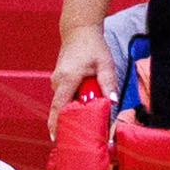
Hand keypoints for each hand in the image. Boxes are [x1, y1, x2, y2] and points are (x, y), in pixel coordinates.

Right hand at [48, 22, 116, 136]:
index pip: (58, 107)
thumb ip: (108, 82)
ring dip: (73, 112)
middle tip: (80, 138)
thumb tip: (113, 101)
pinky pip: (64, 98)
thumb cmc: (92, 46)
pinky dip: (73, 104)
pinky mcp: (59, 81)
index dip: (56, 124)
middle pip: (61, 109)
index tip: (56, 139)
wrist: (79, 31)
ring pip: (63, 104)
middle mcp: (58, 82)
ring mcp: (56, 81)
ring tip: (86, 124)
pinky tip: (83, 108)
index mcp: (67, 79)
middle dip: (69, 123)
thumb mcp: (104, 63)